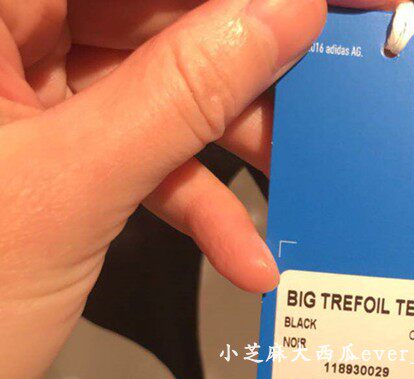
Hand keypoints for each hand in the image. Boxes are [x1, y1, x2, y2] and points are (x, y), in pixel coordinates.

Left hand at [0, 0, 398, 378]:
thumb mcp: (72, 189)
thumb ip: (182, 95)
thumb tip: (285, 12)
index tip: (320, 6)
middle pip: (148, 14)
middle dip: (240, 64)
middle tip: (321, 99)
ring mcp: (20, 93)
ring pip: (150, 85)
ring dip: (224, 144)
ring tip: (293, 182)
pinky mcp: (45, 149)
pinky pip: (132, 152)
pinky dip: (187, 200)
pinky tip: (239, 256)